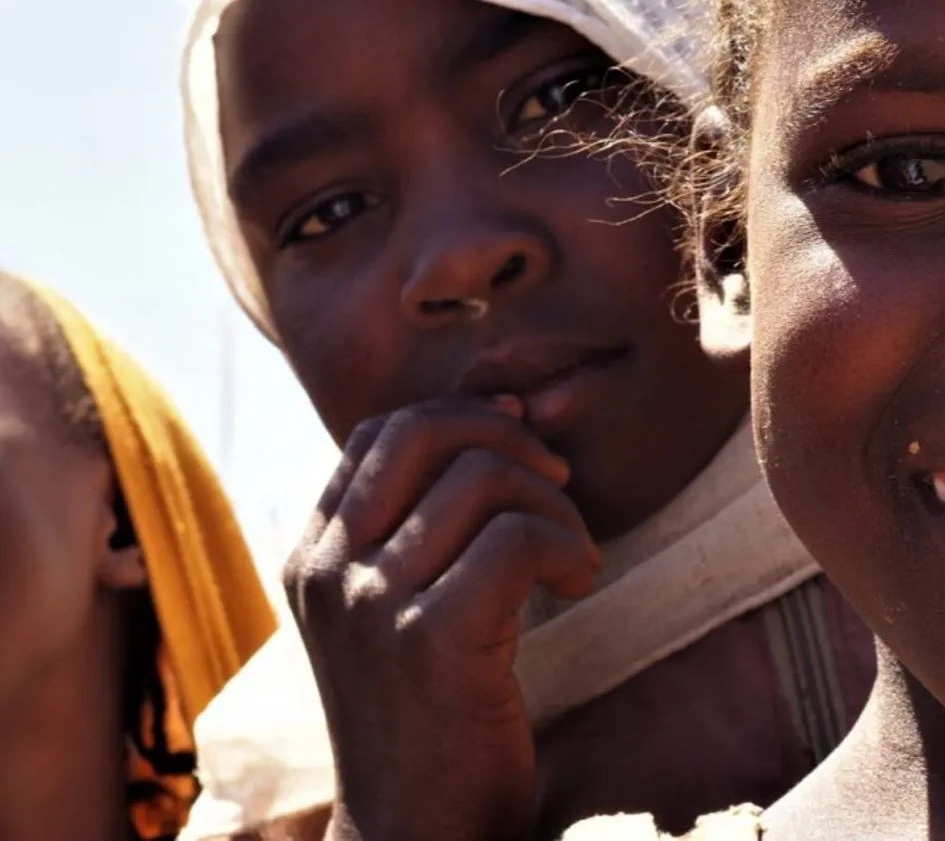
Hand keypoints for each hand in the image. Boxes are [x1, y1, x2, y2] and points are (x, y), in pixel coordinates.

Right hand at [283, 397, 599, 840]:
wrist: (414, 830)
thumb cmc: (423, 711)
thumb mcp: (392, 608)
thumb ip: (416, 524)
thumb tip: (497, 420)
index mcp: (313, 555)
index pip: (380, 432)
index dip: (459, 418)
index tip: (517, 441)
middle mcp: (330, 569)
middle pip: (424, 432)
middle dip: (508, 439)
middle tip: (556, 481)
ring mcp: (372, 603)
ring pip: (483, 479)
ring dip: (554, 505)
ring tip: (571, 556)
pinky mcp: (432, 639)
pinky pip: (518, 539)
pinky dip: (567, 547)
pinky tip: (578, 585)